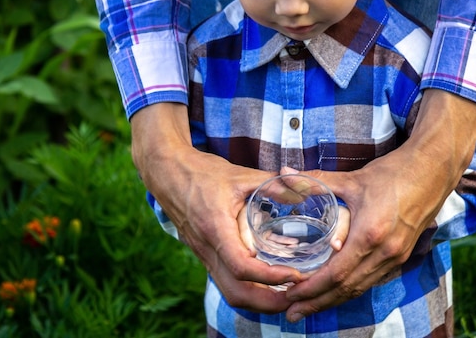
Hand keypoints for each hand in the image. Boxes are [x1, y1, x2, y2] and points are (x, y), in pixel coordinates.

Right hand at [130, 103, 301, 312]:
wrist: (166, 173)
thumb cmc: (201, 172)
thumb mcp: (241, 175)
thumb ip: (275, 184)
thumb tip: (309, 189)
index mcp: (216, 229)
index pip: (243, 268)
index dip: (272, 277)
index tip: (295, 274)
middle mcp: (207, 248)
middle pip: (236, 293)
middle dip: (269, 302)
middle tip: (297, 295)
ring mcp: (203, 255)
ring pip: (230, 292)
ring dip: (259, 300)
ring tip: (286, 294)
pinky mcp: (204, 255)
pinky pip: (225, 282)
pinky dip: (248, 290)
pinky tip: (267, 282)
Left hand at [283, 90, 475, 321]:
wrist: (433, 170)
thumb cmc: (392, 173)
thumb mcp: (350, 179)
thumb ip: (314, 180)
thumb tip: (282, 173)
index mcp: (369, 234)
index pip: (335, 273)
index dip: (311, 289)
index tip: (289, 294)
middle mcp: (385, 252)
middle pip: (346, 288)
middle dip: (317, 303)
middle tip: (291, 313)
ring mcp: (396, 257)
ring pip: (360, 288)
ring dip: (333, 301)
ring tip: (308, 309)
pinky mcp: (402, 255)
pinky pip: (372, 280)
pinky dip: (351, 289)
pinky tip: (335, 293)